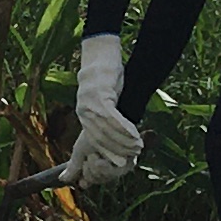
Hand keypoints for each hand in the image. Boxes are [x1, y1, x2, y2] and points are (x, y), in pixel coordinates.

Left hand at [64, 30, 143, 189]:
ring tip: (137, 147)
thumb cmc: (105, 79)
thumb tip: (114, 134)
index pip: (93, 141)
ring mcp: (88, 102)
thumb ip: (106, 117)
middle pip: (99, 138)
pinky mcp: (97, 94)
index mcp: (83, 114)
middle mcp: (83, 110)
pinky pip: (111, 117)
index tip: (118, 164)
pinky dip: (123, 128)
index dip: (106, 153)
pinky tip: (134, 134)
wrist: (100, 56)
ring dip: (123, 141)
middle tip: (132, 157)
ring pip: (106, 129)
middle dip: (116, 150)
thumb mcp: (102, 99)